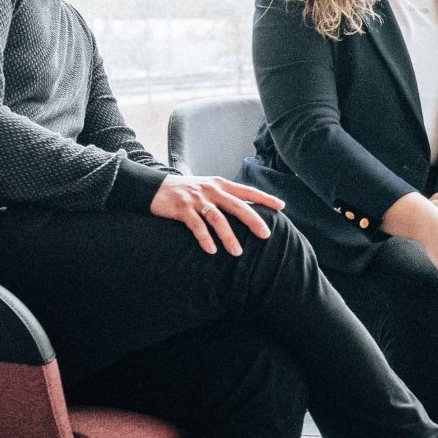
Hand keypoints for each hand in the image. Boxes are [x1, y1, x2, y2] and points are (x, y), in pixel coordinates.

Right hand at [150, 175, 285, 254]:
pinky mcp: (183, 209)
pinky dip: (204, 238)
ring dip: (228, 236)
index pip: (247, 191)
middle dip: (253, 220)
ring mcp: (197, 199)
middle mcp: (212, 190)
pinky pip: (196, 225)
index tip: (281, 206)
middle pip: (237, 205)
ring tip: (237, 252)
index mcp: (221, 185)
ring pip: (217, 218)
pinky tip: (212, 250)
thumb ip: (226, 197)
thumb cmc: (187, 191)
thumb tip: (248, 212)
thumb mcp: (209, 189)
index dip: (265, 198)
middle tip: (266, 235)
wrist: (156, 187)